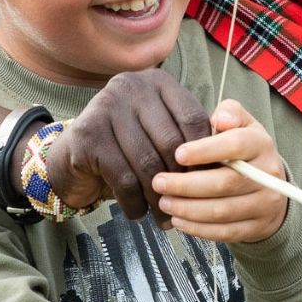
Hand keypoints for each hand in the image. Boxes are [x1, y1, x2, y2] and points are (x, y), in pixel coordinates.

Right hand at [39, 69, 211, 224]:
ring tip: (165, 218)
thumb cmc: (128, 148)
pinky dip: (134, 203)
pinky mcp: (88, 136)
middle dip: (183, 183)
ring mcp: (106, 108)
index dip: (205, 156)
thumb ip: (190, 140)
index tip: (209, 184)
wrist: (72, 158)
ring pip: (148, 165)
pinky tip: (137, 212)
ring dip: (160, 200)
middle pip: (172, 144)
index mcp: (157, 83)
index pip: (194, 119)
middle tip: (188, 207)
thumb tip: (229, 167)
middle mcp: (131, 87)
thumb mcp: (160, 134)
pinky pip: (124, 179)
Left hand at [149, 99, 288, 242]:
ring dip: (188, 209)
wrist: (271, 186)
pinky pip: (226, 232)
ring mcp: (265, 204)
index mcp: (260, 145)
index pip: (235, 146)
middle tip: (158, 183)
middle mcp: (268, 175)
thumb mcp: (241, 124)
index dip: (205, 150)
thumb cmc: (244, 150)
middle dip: (186, 185)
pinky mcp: (257, 227)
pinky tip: (178, 220)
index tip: (177, 154)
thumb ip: (229, 113)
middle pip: (224, 183)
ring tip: (163, 202)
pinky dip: (199, 229)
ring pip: (222, 211)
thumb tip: (220, 119)